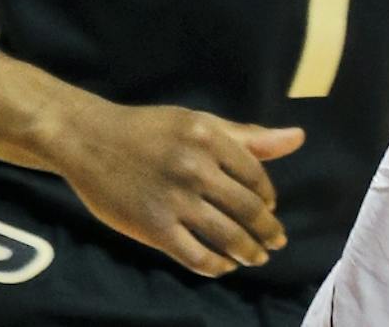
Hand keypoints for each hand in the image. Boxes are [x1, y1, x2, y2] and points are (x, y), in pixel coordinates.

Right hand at [47, 99, 304, 277]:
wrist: (90, 140)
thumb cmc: (149, 129)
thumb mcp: (199, 122)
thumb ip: (248, 136)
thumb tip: (298, 138)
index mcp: (210, 137)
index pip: (255, 175)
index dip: (268, 197)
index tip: (271, 210)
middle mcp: (196, 168)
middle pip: (246, 208)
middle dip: (267, 230)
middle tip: (277, 241)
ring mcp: (175, 199)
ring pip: (225, 234)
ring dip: (248, 251)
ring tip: (257, 257)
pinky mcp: (153, 227)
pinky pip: (195, 255)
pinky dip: (215, 265)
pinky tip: (224, 265)